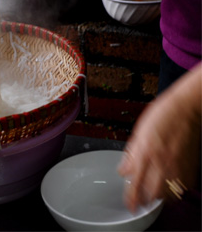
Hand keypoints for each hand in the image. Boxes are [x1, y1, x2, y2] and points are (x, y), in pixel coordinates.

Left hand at [118, 63, 201, 211]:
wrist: (185, 107)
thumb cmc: (161, 115)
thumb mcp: (138, 132)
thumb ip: (130, 154)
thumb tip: (124, 170)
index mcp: (145, 152)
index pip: (135, 183)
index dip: (131, 199)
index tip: (129, 206)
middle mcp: (161, 161)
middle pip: (153, 193)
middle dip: (145, 201)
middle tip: (140, 200)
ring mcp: (177, 164)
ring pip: (169, 193)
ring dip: (160, 198)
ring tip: (153, 195)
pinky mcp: (190, 165)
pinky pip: (183, 186)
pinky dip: (175, 191)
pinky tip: (169, 186)